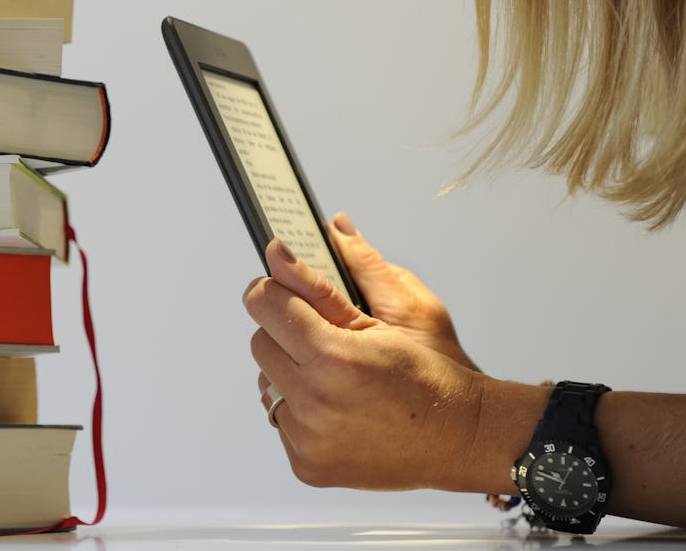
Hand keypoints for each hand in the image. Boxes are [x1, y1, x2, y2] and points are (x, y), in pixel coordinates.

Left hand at [245, 238, 485, 490]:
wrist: (459, 439)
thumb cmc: (428, 375)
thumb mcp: (381, 320)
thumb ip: (321, 287)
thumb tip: (279, 255)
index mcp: (332, 357)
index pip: (265, 304)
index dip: (271, 290)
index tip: (278, 287)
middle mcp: (314, 401)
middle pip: (260, 342)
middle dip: (284, 333)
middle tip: (321, 337)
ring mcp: (307, 439)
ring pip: (266, 382)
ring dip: (290, 372)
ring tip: (334, 376)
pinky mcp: (306, 464)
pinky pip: (280, 420)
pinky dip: (300, 410)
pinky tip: (337, 408)